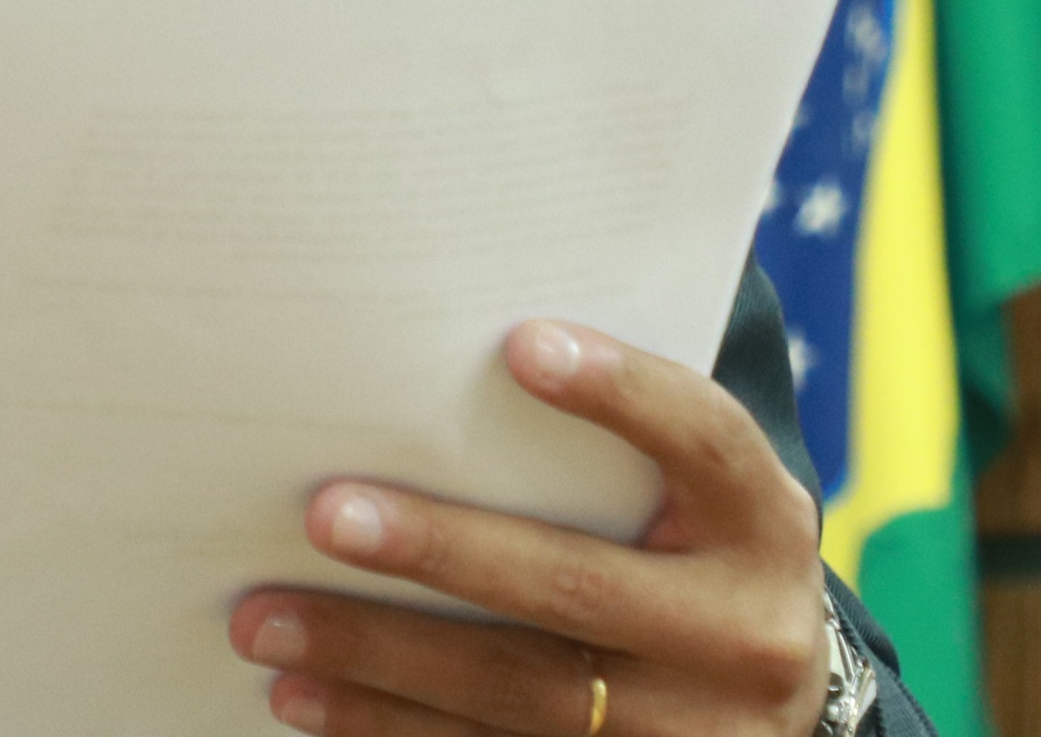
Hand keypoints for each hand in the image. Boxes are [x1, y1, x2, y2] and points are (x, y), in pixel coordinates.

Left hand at [227, 320, 835, 736]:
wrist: (775, 702)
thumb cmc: (693, 549)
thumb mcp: (695, 494)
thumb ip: (608, 442)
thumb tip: (438, 367)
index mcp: (763, 523)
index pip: (702, 439)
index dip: (621, 391)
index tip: (520, 343)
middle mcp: (743, 635)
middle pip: (576, 587)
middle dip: (441, 551)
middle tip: (323, 514)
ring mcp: (693, 734)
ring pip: (519, 698)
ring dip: (377, 660)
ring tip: (266, 625)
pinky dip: (389, 730)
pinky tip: (307, 702)